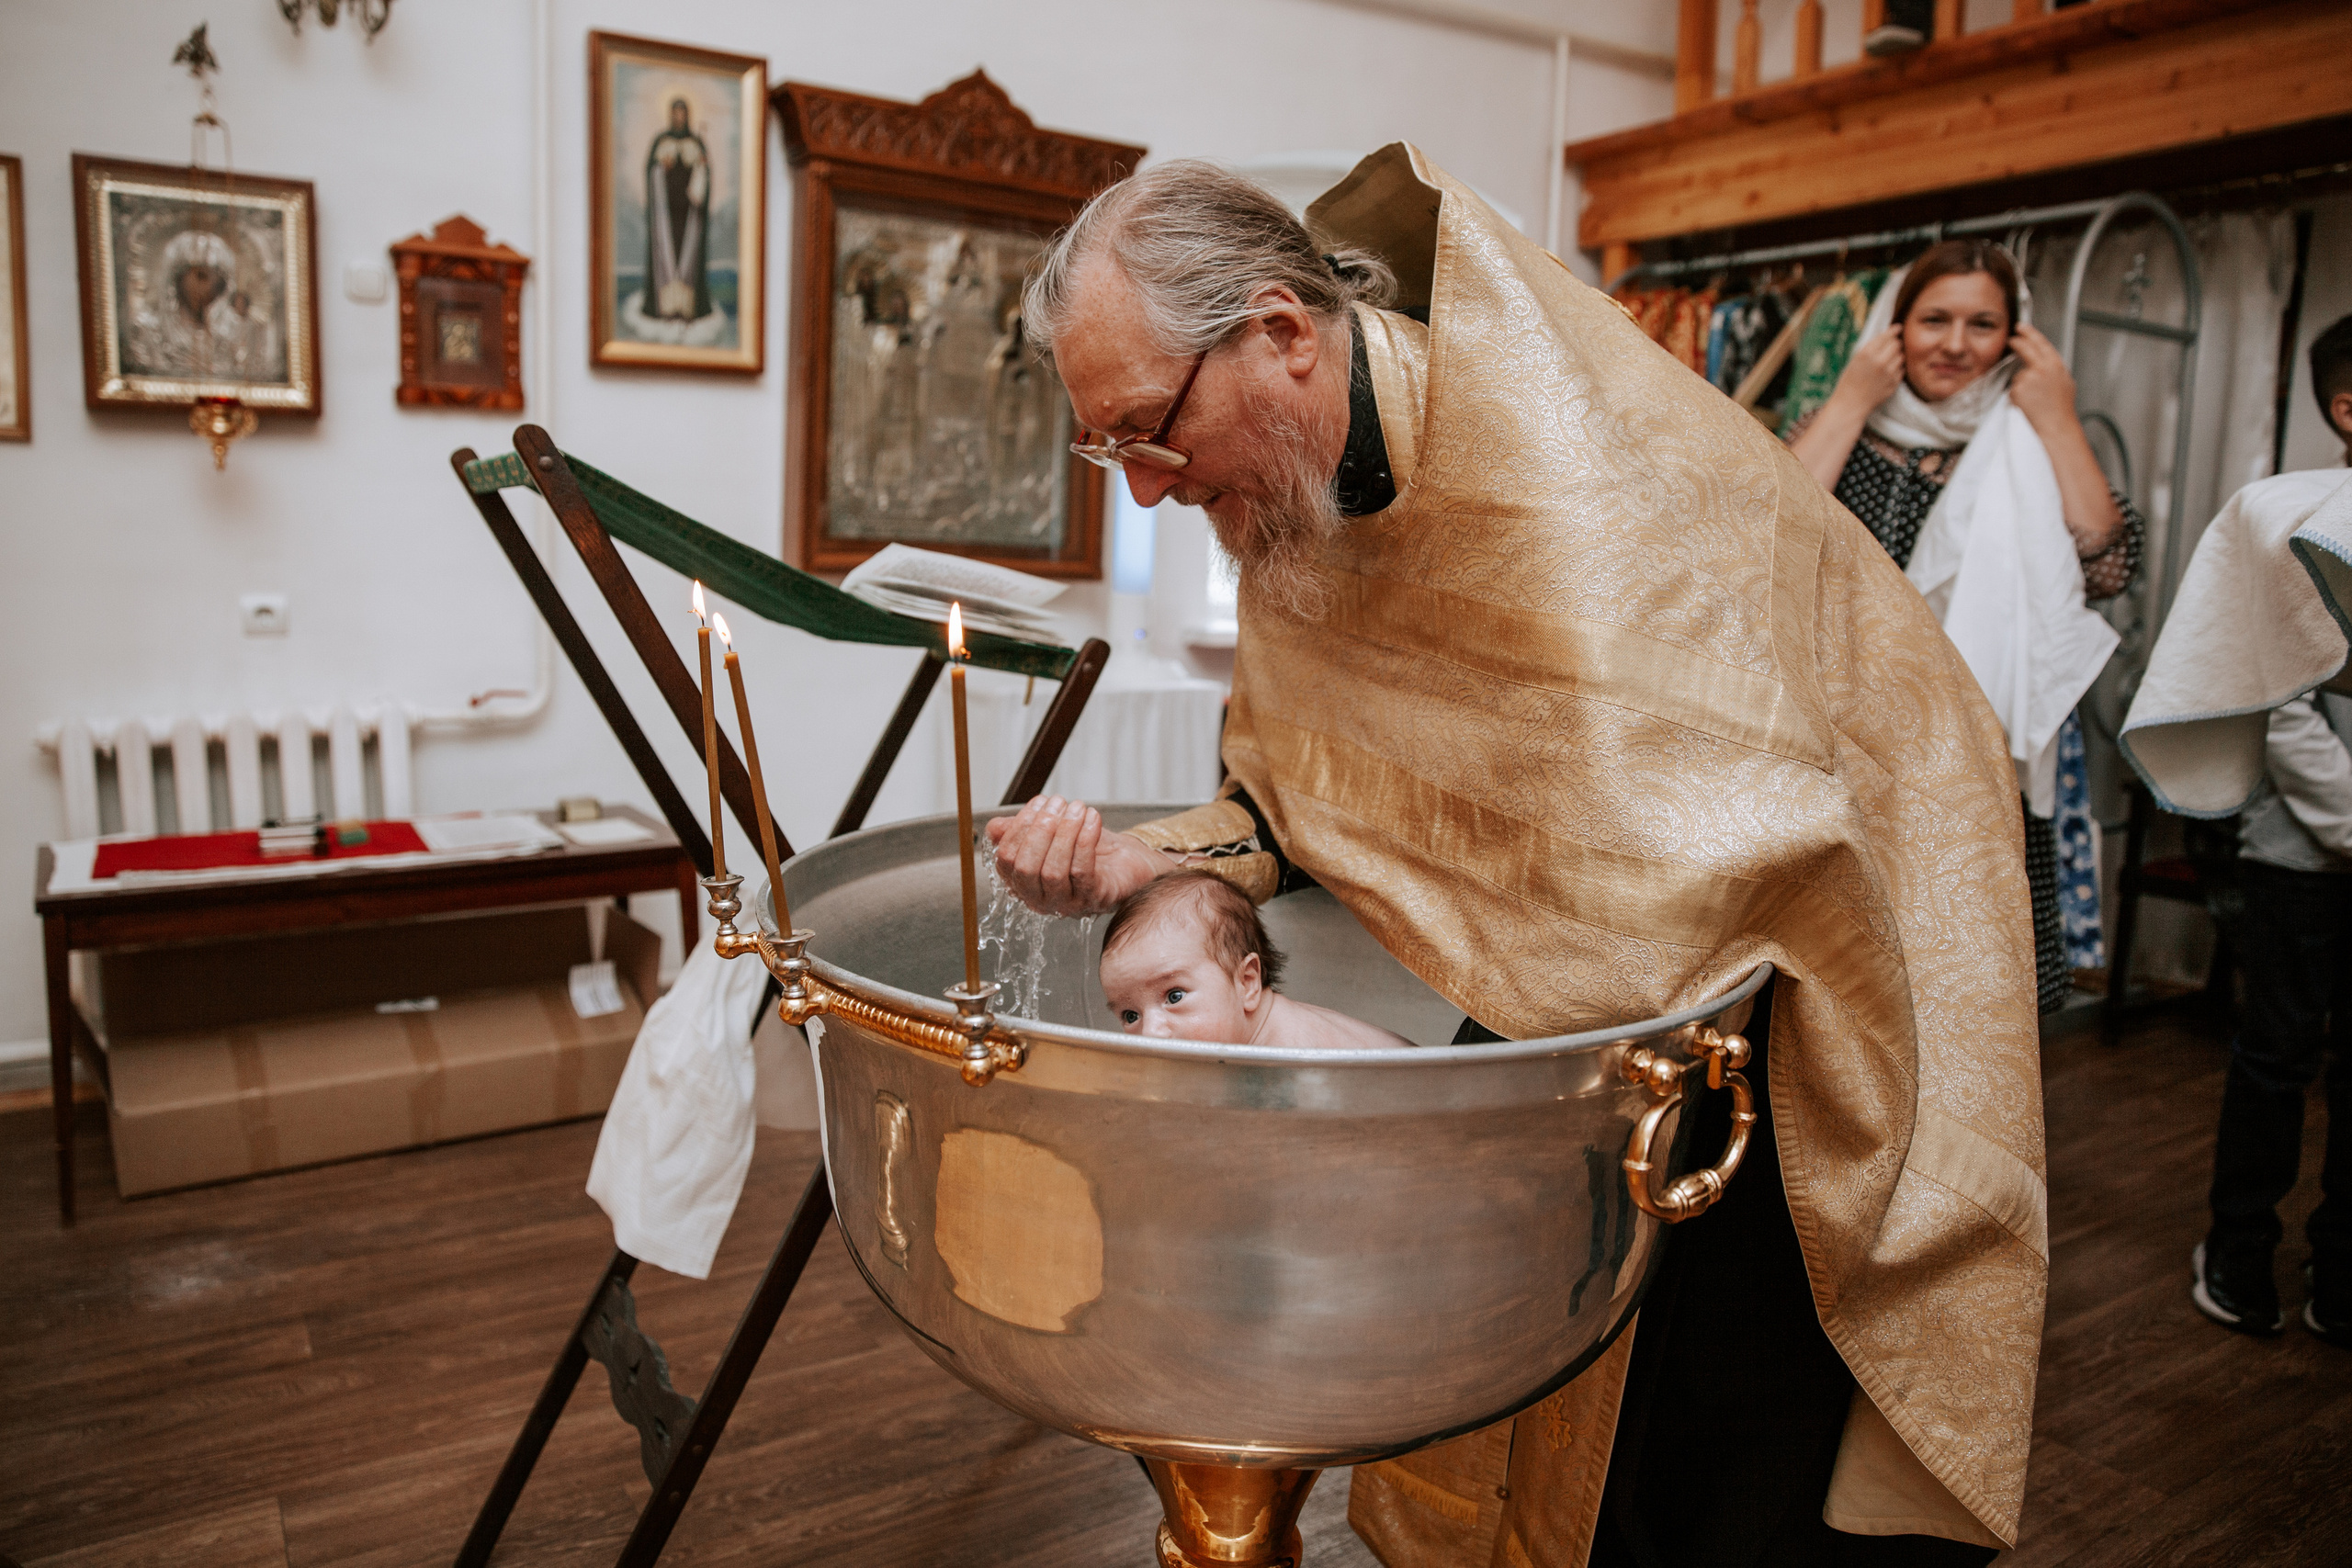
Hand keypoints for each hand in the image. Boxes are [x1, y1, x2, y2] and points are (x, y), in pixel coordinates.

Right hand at [983, 795, 1165, 916]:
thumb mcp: (1053, 833)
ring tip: (1077, 808)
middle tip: (1058, 803)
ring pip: (1053, 871)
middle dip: (1040, 830)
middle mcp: (1041, 899)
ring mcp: (1067, 903)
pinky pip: (1082, 871)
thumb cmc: (1091, 849)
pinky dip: (1085, 840)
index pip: (1006, 861)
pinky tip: (1092, 819)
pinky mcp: (1094, 899)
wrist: (1131, 862)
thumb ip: (1023, 830)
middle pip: (1026, 869)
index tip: (1039, 802)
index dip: (1019, 828)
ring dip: (1065, 833)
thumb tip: (994, 828)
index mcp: (1024, 884)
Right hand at [1829, 325, 1904, 412]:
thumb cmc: (1849, 382)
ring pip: (1901, 356)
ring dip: (1896, 356)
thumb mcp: (1855, 360)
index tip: (1898, 327)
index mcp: (1866, 353)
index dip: (1894, 330)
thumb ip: (1870, 348)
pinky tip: (1886, 374)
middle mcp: (1879, 361)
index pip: (1887, 336)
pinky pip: (1901, 370)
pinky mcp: (1894, 383)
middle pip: (1897, 344)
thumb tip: (1888, 336)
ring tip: (1886, 362)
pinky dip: (1896, 369)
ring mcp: (1888, 373)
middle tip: (1889, 348)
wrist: (1850, 405)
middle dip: (1894, 344)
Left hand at [2006, 323, 2078, 436]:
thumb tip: (2043, 361)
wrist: (2056, 425)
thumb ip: (2053, 369)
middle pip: (2025, 347)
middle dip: (2017, 341)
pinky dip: (2018, 396)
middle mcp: (2043, 367)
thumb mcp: (2064, 382)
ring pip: (2019, 375)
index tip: (2022, 327)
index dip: (2030, 333)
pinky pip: (2013, 389)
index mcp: (2056, 365)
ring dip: (2023, 385)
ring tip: (2035, 399)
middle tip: (2011, 339)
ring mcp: (2029, 377)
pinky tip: (2028, 404)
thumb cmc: (2061, 409)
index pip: (2041, 342)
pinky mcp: (2018, 388)